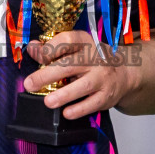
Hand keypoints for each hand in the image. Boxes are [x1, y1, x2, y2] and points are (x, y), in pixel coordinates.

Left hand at [24, 30, 138, 119]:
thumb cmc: (92, 60)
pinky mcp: (106, 95)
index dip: (51, 48)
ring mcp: (102, 77)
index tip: (38, 56)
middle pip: (70, 65)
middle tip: (30, 84)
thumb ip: (53, 49)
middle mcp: (95, 58)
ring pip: (83, 86)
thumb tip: (32, 47)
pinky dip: (79, 109)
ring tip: (48, 102)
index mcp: (85, 42)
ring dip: (64, 95)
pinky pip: (92, 104)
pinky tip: (66, 113)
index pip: (67, 40)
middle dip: (48, 75)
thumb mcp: (76, 49)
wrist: (124, 72)